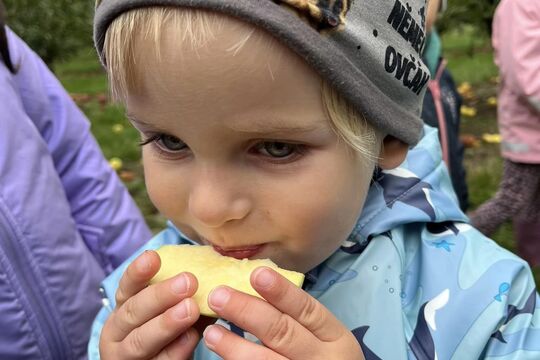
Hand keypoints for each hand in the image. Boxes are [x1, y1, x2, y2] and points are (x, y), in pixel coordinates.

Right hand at [99, 250, 200, 358]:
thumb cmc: (163, 332)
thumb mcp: (164, 310)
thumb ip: (180, 296)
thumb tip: (211, 275)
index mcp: (123, 307)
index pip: (127, 287)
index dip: (138, 272)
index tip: (153, 256)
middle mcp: (118, 331)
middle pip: (134, 311)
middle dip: (161, 295)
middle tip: (188, 281)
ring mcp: (126, 355)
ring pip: (141, 340)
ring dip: (167, 323)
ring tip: (191, 309)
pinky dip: (176, 350)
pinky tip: (191, 338)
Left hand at [202, 267, 364, 359]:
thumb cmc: (321, 358)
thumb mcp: (322, 337)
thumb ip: (295, 317)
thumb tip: (254, 284)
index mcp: (335, 337)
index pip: (307, 309)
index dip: (281, 292)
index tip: (256, 274)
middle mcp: (322, 359)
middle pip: (283, 332)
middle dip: (248, 312)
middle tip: (218, 296)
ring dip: (235, 346)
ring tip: (212, 332)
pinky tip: (221, 356)